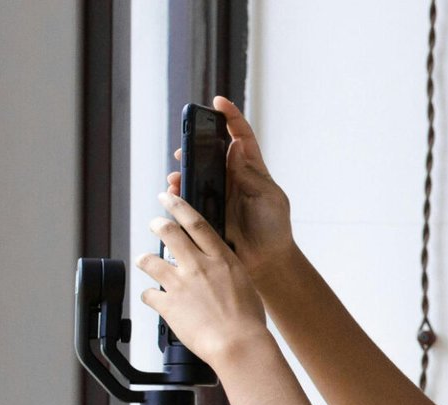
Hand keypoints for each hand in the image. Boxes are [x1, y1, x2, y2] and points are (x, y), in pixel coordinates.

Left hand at [136, 190, 270, 365]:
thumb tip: (219, 271)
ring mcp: (180, 284)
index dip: (179, 206)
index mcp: (221, 259)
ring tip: (144, 261)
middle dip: (157, 224)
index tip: (169, 198)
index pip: (196, 223)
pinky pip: (148, 294)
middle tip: (154, 223)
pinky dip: (150, 296)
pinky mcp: (167, 305)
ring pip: (149, 260)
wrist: (238, 344)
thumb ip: (227, 272)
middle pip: (168, 232)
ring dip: (145, 259)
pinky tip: (154, 299)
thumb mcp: (245, 285)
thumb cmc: (248, 321)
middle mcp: (198, 266)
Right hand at [166, 96, 293, 277]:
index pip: (241, 136)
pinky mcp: (206, 209)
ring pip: (195, 172)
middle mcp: (232, 177)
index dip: (231, 117)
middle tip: (185, 146)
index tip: (218, 101)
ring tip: (175, 174)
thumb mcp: (270, 198)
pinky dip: (178, 191)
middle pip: (210, 151)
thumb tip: (234, 146)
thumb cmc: (274, 227)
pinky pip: (188, 196)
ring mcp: (217, 193)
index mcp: (251, 170)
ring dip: (183, 170)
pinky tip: (173, 192)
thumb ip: (252, 174)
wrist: (267, 260)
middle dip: (195, 144)